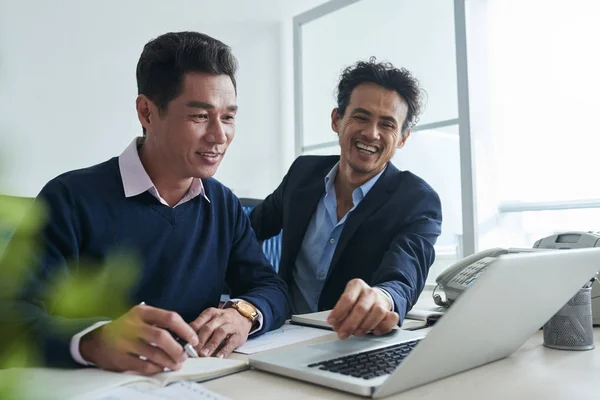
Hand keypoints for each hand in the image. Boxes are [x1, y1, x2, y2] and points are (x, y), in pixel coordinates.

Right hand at [80, 304, 198, 374]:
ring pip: (154, 353)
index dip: (185, 330)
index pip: (170, 318)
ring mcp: (125, 342)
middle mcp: (132, 325)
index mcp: (142, 312)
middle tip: (184, 356)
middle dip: (177, 348)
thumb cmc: (127, 329)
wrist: (97, 341)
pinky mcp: (120, 358)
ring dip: (169, 361)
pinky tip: (161, 368)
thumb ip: (161, 324)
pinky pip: (144, 366)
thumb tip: (186, 338)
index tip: (193, 339)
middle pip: (162, 336)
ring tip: (176, 364)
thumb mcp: (141, 319)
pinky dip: (156, 368)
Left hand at [190, 307, 251, 358]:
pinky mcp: (239, 334)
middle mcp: (220, 317)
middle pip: (208, 328)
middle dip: (199, 341)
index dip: (190, 335)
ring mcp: (231, 325)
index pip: (198, 323)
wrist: (243, 316)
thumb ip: (199, 327)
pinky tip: (219, 356)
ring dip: (210, 344)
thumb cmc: (223, 320)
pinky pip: (231, 342)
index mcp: (210, 313)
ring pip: (219, 333)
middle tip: (192, 352)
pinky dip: (224, 350)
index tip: (184, 345)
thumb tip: (183, 341)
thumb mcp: (211, 319)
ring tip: (204, 354)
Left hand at [327, 279, 398, 338]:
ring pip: (377, 313)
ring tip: (357, 333)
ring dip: (365, 326)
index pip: (347, 298)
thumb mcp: (347, 301)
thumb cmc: (358, 300)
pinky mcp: (390, 310)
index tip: (332, 322)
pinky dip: (383, 327)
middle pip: (361, 308)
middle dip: (350, 324)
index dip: (339, 312)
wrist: (377, 297)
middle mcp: (370, 292)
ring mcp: (381, 301)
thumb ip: (340, 313)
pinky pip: (391, 318)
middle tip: (343, 334)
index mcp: (357, 285)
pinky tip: (375, 331)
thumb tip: (336, 326)